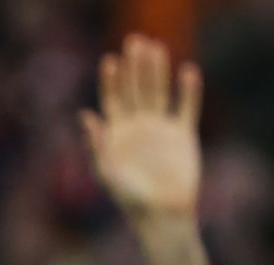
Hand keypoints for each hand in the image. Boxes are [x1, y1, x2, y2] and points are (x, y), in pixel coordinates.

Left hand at [79, 34, 209, 264]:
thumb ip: (97, 143)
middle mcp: (138, 128)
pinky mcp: (183, 136)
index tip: (110, 60)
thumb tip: (85, 115)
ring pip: (159, 93)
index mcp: (117, 134)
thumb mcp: (108, 171)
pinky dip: (188, 91)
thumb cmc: (129, 198)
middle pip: (135, 90)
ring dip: (158, 72)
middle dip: (134, 68)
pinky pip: (186, 108)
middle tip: (135, 41)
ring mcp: (161, 130)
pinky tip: (187, 72)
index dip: (110, 80)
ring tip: (158, 48)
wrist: (162, 214)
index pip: (112, 100)